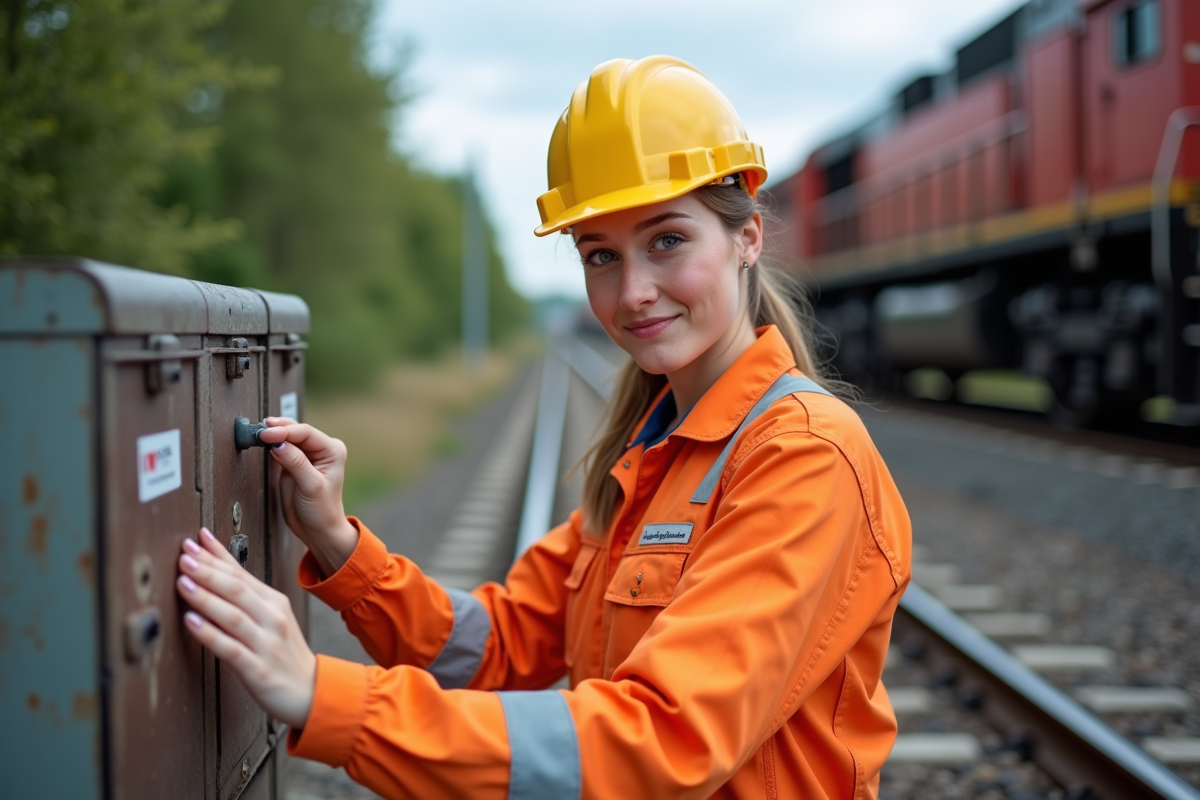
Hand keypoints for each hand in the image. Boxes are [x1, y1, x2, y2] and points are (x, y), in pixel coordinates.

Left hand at [177, 528, 315, 729]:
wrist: (310, 691)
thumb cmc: (283, 653)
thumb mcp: (271, 618)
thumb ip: (245, 596)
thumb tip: (216, 567)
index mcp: (274, 602)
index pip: (241, 573)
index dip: (217, 555)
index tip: (195, 539)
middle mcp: (272, 618)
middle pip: (237, 589)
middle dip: (208, 571)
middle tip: (184, 556)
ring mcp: (267, 644)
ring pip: (233, 615)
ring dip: (206, 597)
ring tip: (183, 582)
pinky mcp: (259, 670)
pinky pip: (231, 649)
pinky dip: (209, 634)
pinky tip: (191, 622)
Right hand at [257, 417, 358, 576]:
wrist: (317, 529)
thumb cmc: (322, 511)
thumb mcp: (311, 486)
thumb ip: (295, 463)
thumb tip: (277, 443)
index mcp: (332, 450)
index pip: (305, 433)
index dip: (285, 431)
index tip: (267, 434)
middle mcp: (321, 449)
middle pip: (295, 431)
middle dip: (277, 429)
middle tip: (259, 431)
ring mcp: (306, 454)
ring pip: (286, 437)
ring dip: (272, 434)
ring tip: (257, 433)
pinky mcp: (292, 462)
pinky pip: (279, 448)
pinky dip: (269, 444)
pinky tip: (261, 441)